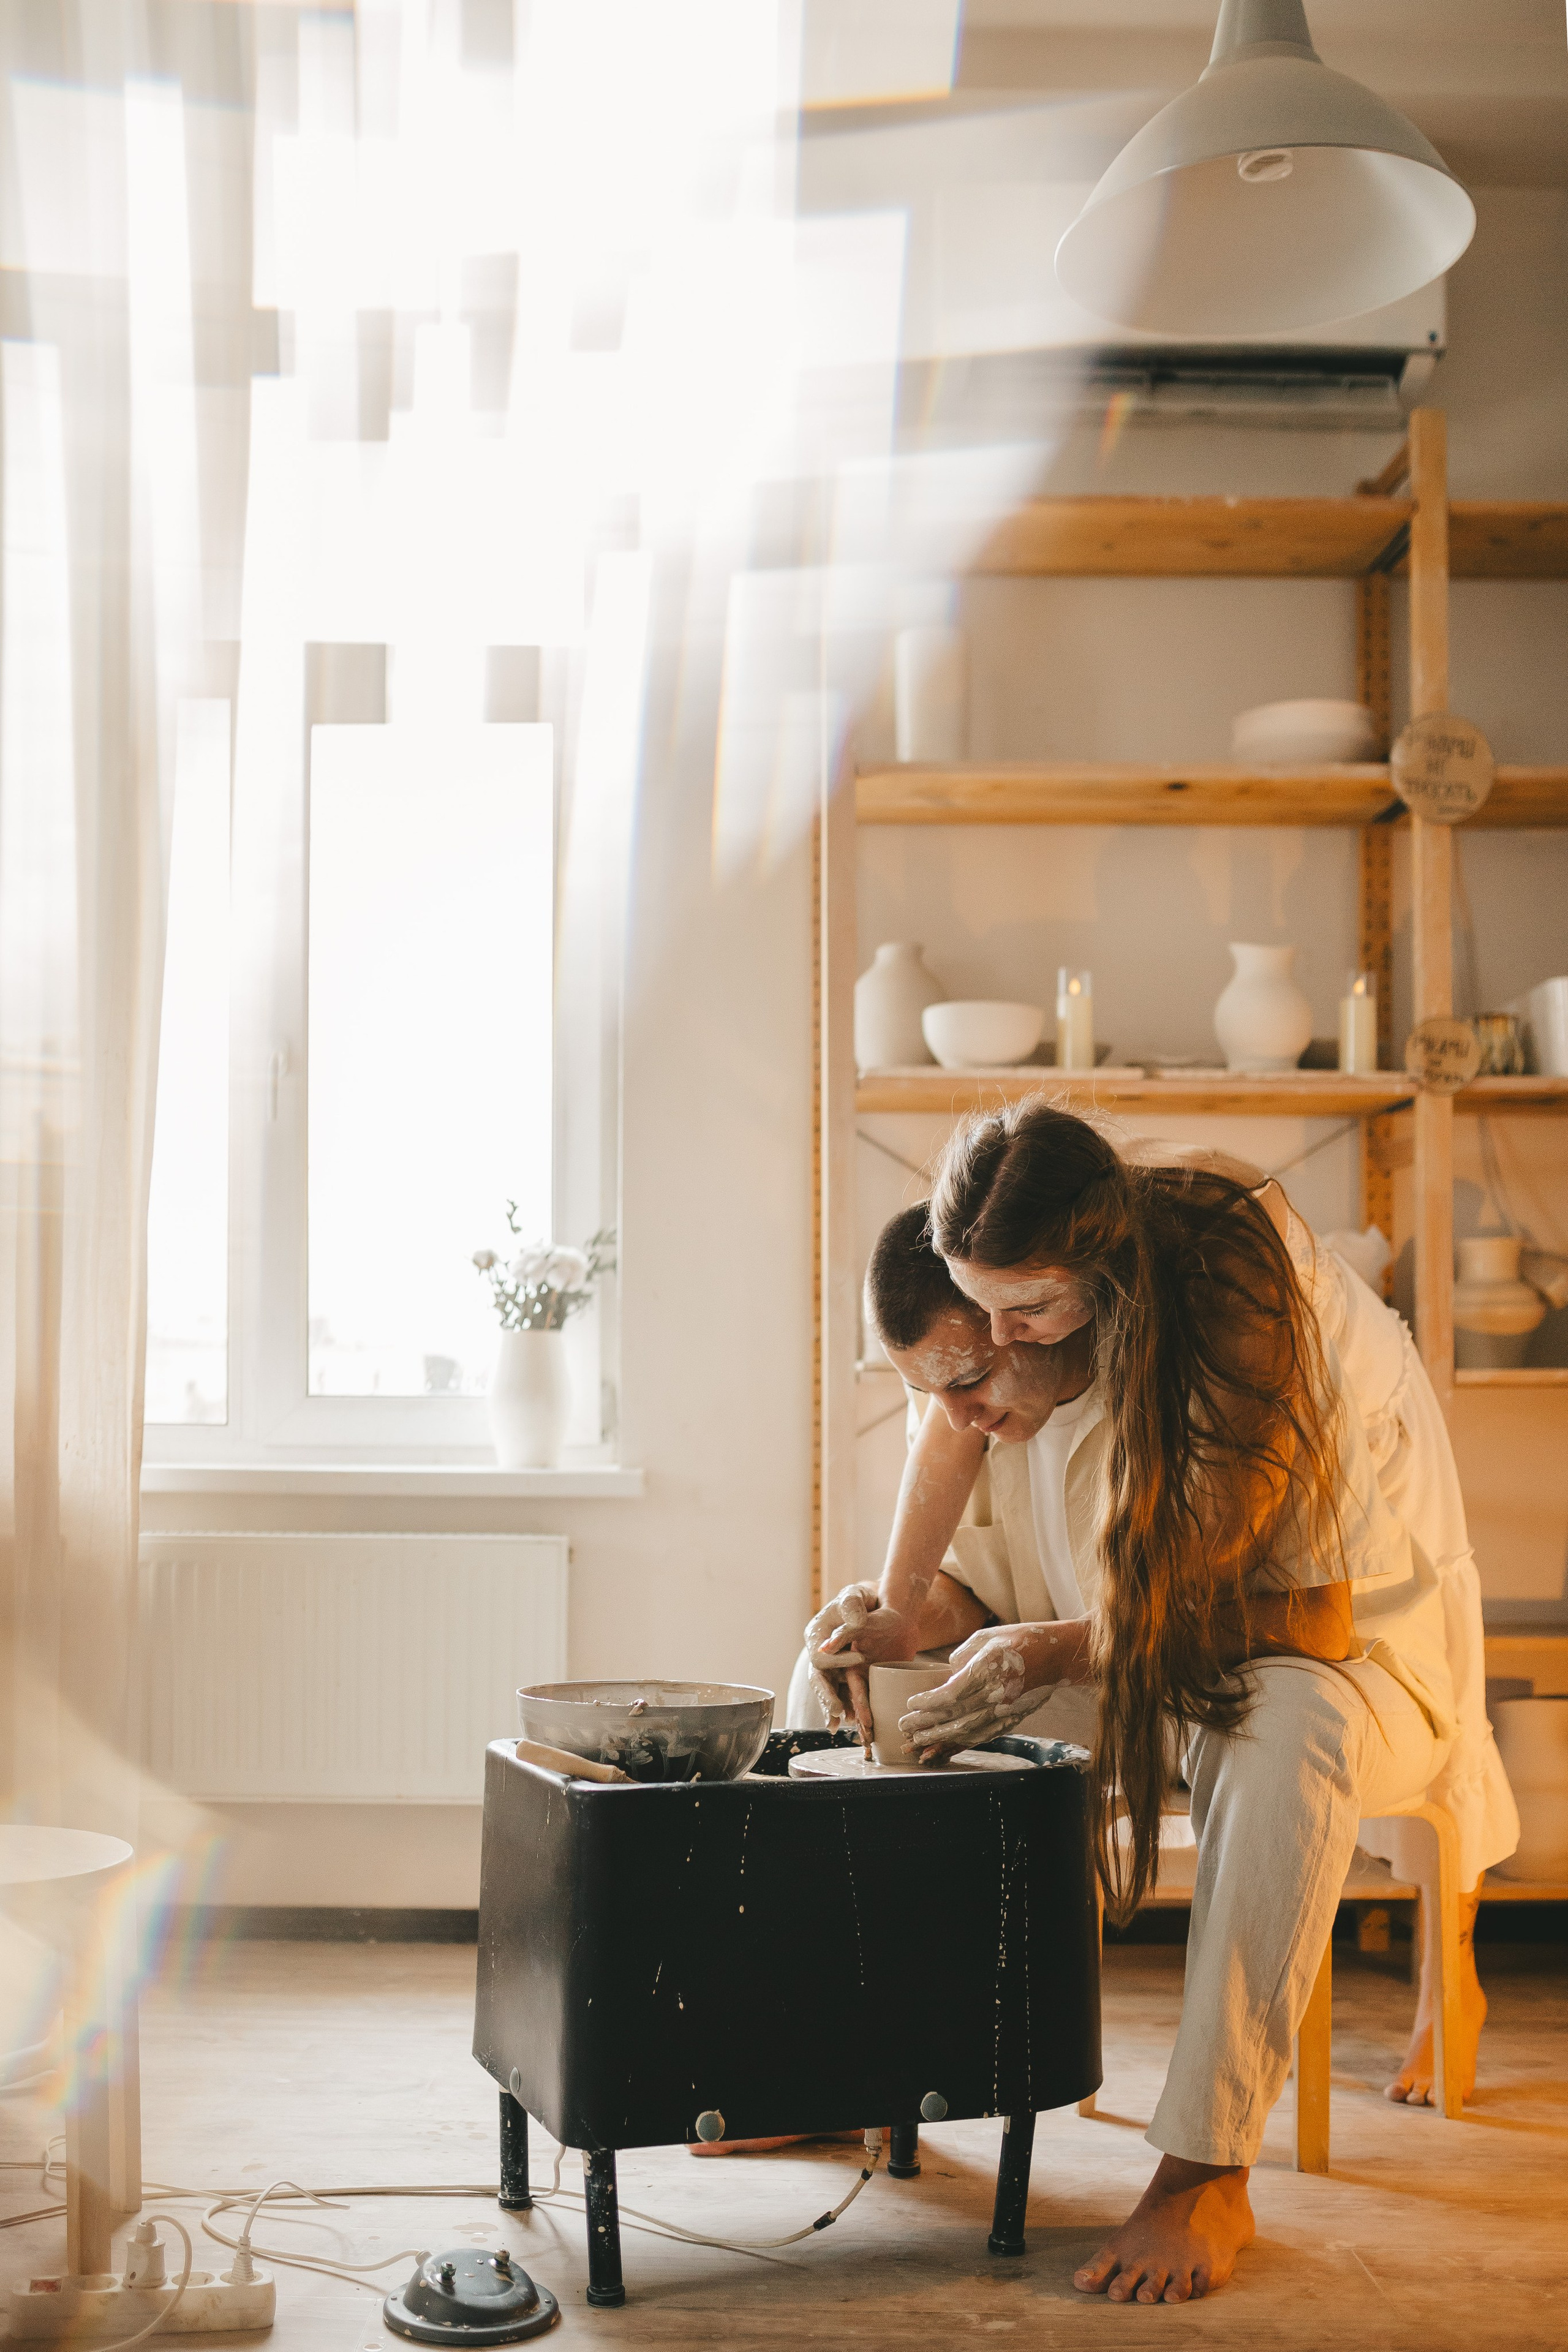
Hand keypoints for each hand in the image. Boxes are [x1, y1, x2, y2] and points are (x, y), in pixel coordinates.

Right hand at [804, 1585, 919, 1737]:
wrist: (873, 1608)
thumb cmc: (861, 1598)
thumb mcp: (855, 1595)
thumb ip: (851, 1606)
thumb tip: (853, 1624)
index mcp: (816, 1634)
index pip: (819, 1656)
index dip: (836, 1661)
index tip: (860, 1658)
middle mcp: (820, 1652)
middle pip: (818, 1679)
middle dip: (827, 1696)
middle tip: (837, 1711)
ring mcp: (832, 1666)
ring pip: (829, 1691)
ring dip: (835, 1708)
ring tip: (842, 1723)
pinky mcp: (844, 1674)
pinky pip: (842, 1693)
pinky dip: (847, 1707)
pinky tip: (853, 1721)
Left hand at [898, 1625, 1050, 1760]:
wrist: (1058, 1655)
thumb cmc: (1020, 1639)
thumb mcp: (986, 1637)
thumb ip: (962, 1656)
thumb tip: (946, 1675)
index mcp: (987, 1671)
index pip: (950, 1696)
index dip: (928, 1704)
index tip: (911, 1704)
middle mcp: (996, 1695)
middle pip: (955, 1718)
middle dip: (926, 1726)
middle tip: (904, 1728)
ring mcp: (1007, 1710)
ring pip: (968, 1732)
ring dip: (941, 1739)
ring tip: (919, 1742)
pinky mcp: (1014, 1719)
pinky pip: (985, 1736)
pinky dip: (964, 1742)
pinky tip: (949, 1745)